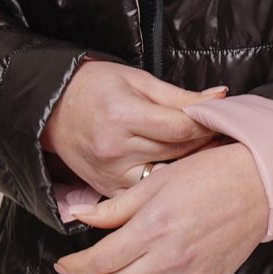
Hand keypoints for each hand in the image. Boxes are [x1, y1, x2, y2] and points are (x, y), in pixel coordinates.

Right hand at [41, 60, 229, 195]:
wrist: (51, 108)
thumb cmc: (95, 87)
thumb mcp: (137, 81)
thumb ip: (179, 96)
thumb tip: (219, 97)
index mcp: (123, 115)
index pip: (180, 129)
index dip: (206, 125)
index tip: (219, 121)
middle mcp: (115, 149)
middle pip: (176, 153)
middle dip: (203, 144)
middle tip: (221, 137)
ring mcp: (110, 173)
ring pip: (166, 176)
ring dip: (187, 167)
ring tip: (204, 156)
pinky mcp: (107, 189)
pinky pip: (146, 192)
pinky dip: (164, 183)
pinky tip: (177, 174)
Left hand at [52, 142, 269, 273]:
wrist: (259, 187)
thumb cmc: (209, 176)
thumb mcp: (155, 183)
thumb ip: (115, 207)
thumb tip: (81, 216)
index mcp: (153, 228)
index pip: (100, 260)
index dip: (75, 266)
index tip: (65, 264)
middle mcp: (170, 258)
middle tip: (92, 265)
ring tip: (126, 268)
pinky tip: (156, 273)